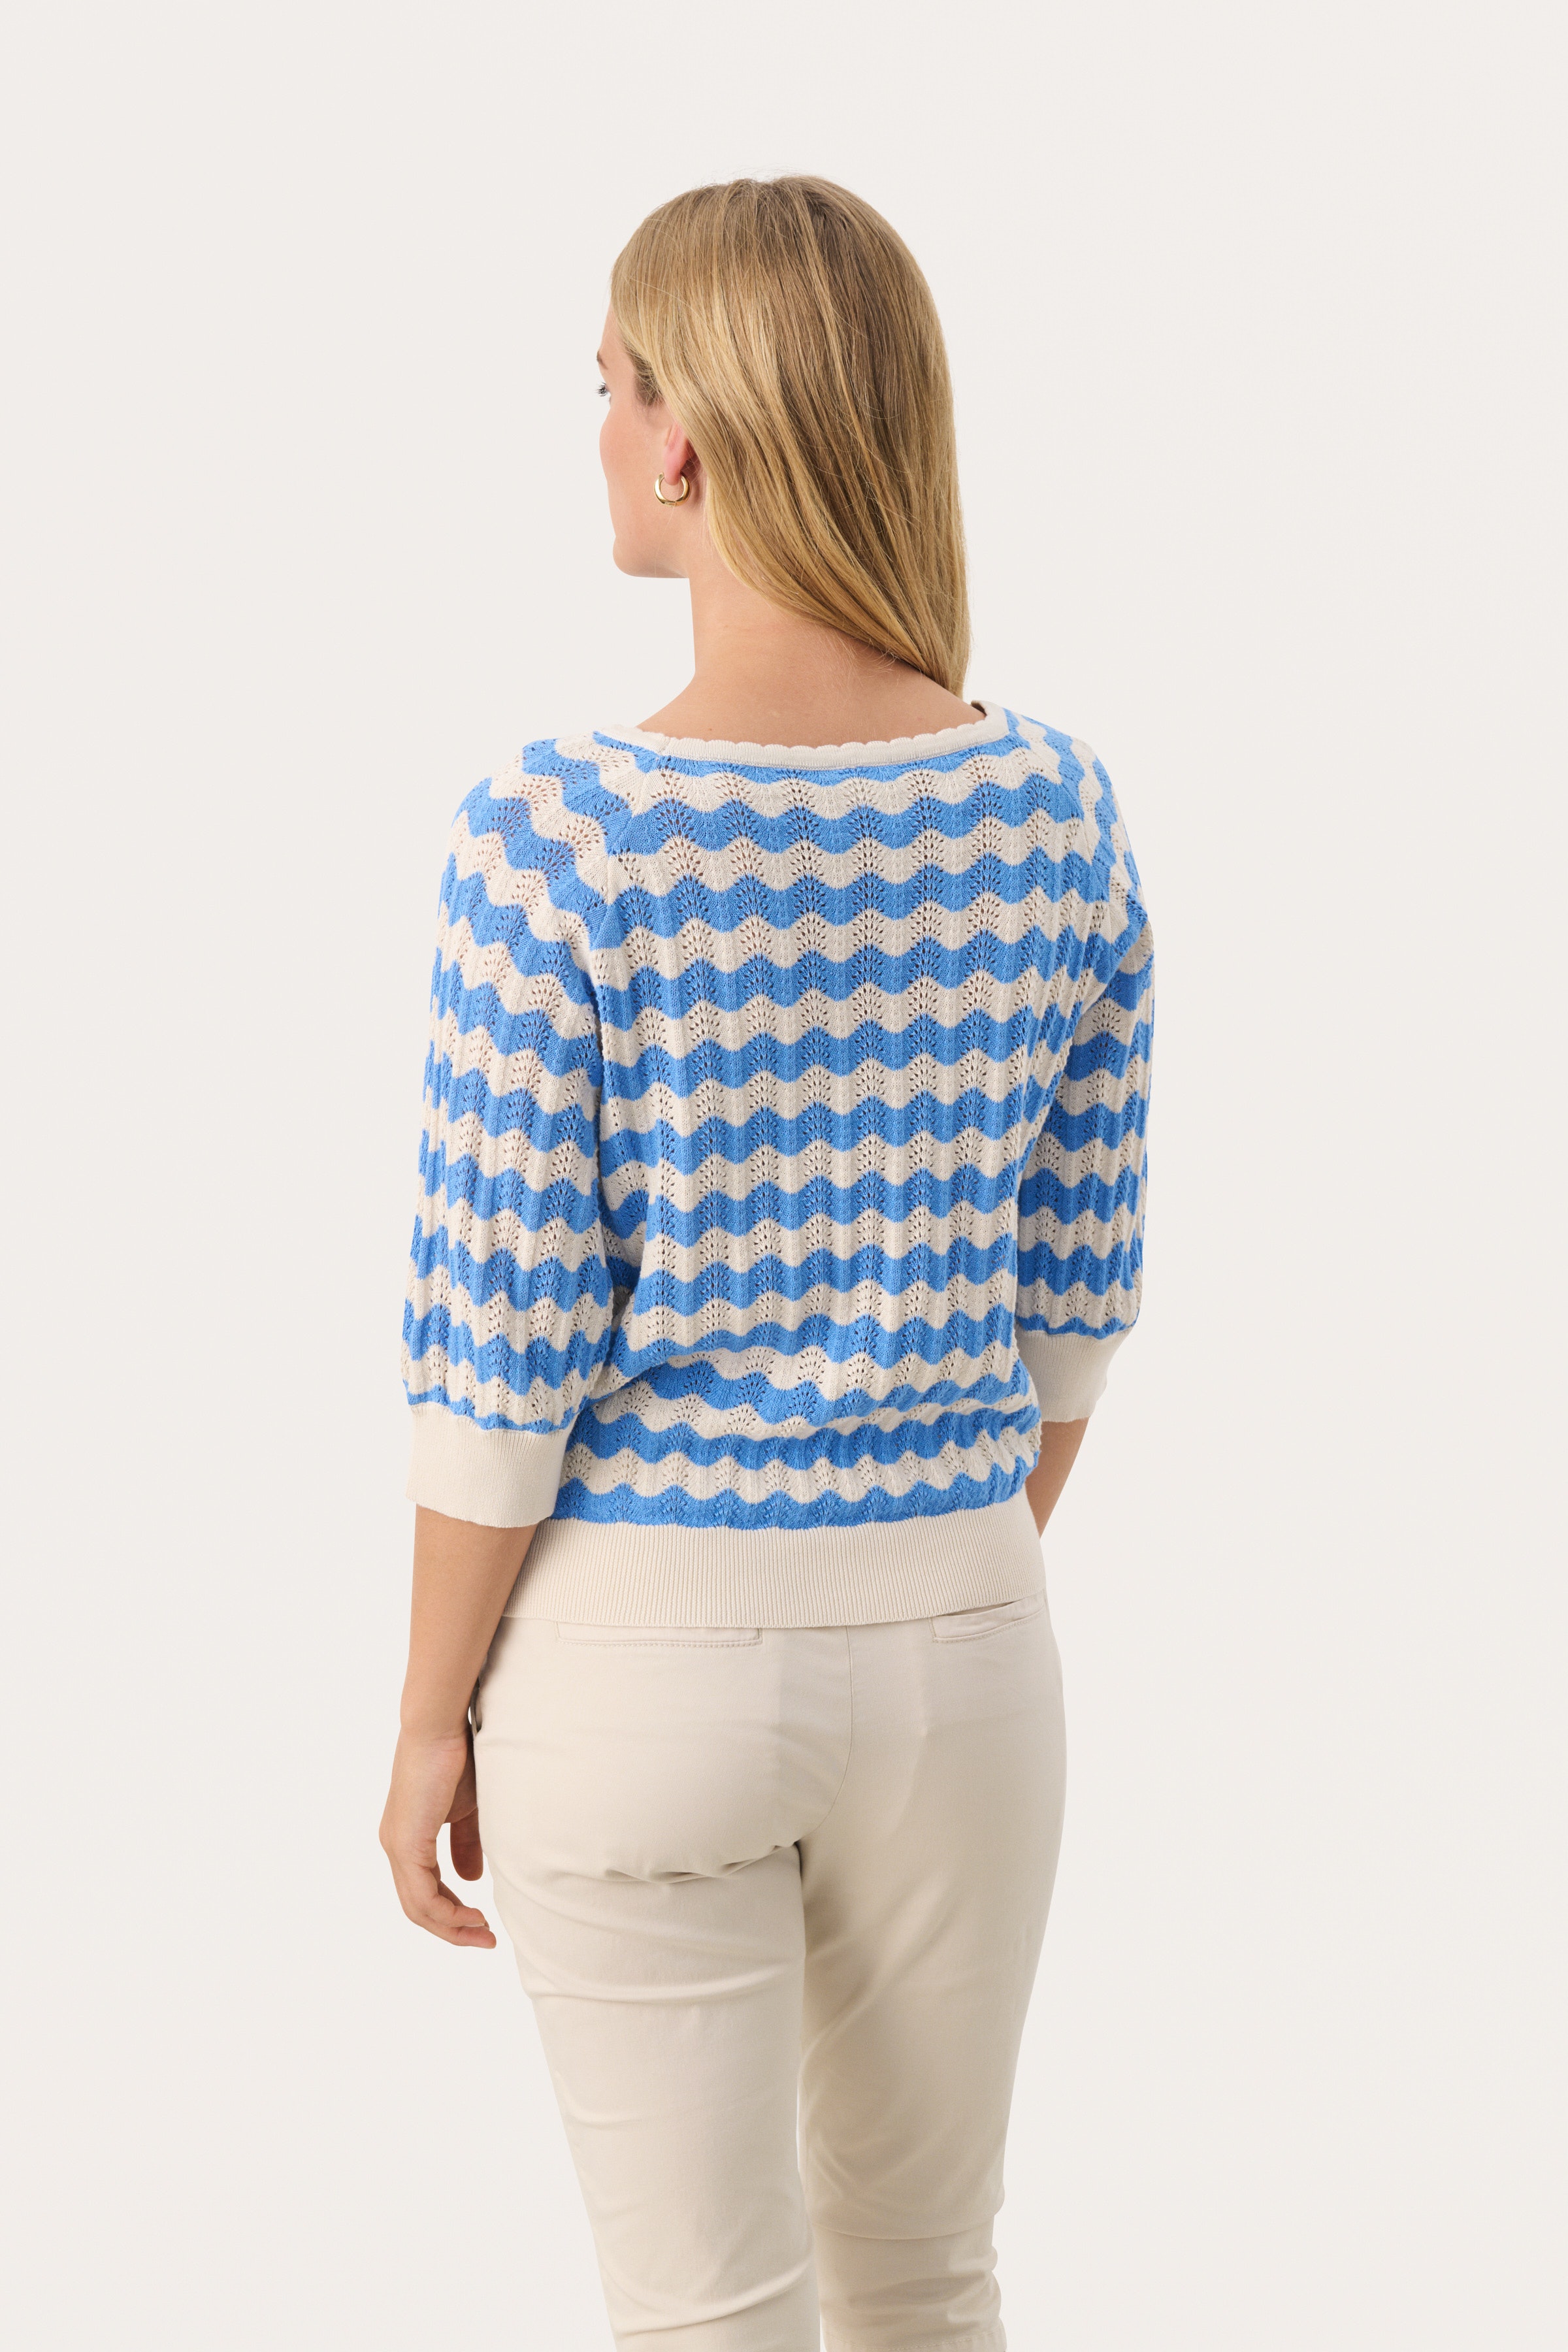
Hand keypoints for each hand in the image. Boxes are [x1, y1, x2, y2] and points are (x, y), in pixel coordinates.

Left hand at [379, 1726, 496, 1948]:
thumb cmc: (456, 1758)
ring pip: (418, 1908)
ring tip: (483, 1933)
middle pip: (418, 1908)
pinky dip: (448, 1912)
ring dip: (452, 1926)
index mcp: (407, 1838)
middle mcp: (395, 1846)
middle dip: (453, 1929)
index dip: (453, 1912)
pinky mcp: (405, 1843)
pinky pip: (423, 1895)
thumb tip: (471, 1880)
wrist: (440, 1727)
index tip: (483, 1923)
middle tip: (485, 1940)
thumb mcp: (467, 1810)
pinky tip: (473, 1913)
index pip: (425, 1891)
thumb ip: (466, 1845)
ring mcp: (397, 1846)